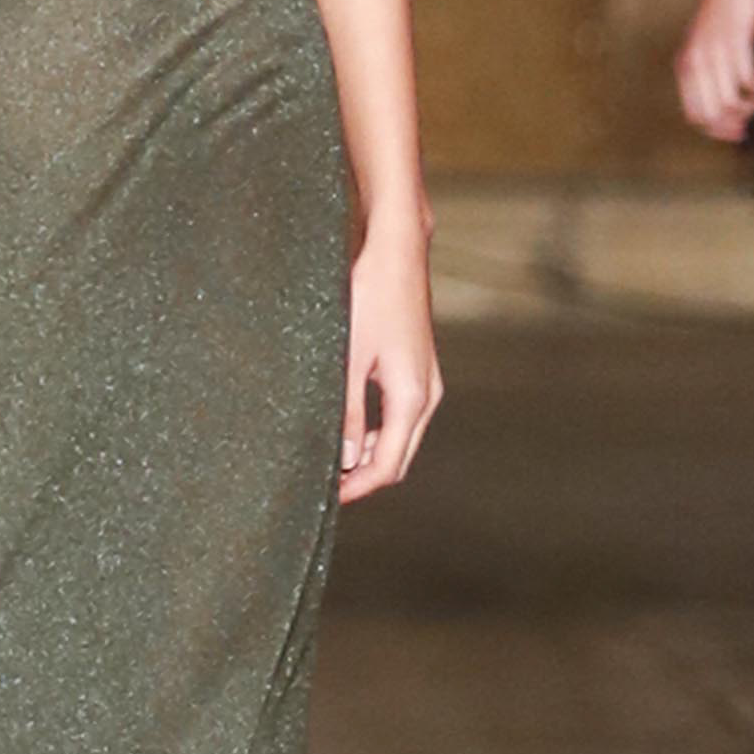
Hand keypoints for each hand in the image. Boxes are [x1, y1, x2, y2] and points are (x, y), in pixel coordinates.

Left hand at [340, 227, 441, 503]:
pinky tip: (350, 429)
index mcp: (411, 398)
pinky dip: (377, 432)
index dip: (358, 489)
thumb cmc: (371, 296)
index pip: (387, 466)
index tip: (328, 500)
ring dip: (370, 456)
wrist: (396, 252)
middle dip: (365, 478)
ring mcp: (427, 382)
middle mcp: (426, 395)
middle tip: (327, 487)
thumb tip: (344, 461)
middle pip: (399, 459)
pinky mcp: (419, 370)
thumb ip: (345, 413)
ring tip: (331, 461)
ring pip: (401, 439)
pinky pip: (401, 417)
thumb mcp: (348, 359)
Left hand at [675, 0, 753, 143]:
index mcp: (686, 65)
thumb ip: (708, 68)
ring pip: (729, 103)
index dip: (716, 130)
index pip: (695, 115)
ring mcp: (714, 52)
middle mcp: (696, 62)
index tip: (737, 132)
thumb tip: (724, 99)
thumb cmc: (723, 9)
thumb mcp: (707, 42)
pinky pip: (746, 80)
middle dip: (732, 126)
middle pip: (712, 115)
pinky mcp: (736, 41)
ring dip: (748, 109)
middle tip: (749, 123)